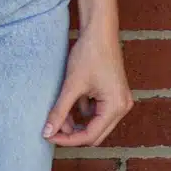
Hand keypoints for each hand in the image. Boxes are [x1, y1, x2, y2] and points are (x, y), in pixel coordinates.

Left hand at [45, 26, 132, 147]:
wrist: (100, 31)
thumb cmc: (89, 54)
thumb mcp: (72, 85)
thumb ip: (59, 112)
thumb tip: (47, 133)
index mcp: (116, 107)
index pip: (90, 136)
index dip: (67, 140)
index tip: (48, 136)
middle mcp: (122, 107)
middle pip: (95, 134)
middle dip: (73, 133)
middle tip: (52, 129)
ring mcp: (120, 100)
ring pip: (95, 124)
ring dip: (77, 123)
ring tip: (58, 113)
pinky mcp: (114, 94)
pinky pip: (97, 112)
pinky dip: (82, 112)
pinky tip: (70, 101)